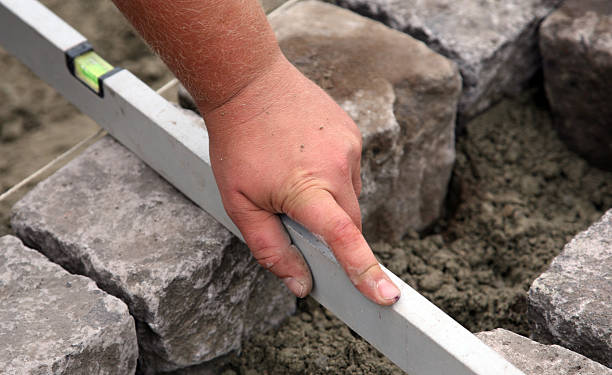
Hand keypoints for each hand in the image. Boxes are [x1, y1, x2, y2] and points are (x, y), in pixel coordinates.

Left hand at [202, 57, 400, 304]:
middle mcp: (337, 167)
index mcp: (307, 187)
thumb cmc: (238, 144)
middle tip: (295, 214)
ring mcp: (349, 146)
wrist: (249, 82)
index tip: (387, 297)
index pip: (344, 238)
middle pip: (350, 222)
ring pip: (350, 196)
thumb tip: (301, 284)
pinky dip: (331, 176)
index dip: (365, 271)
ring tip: (293, 175)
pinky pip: (349, 170)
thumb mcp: (240, 204)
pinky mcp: (352, 133)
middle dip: (330, 231)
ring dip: (329, 200)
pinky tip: (304, 157)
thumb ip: (270, 248)